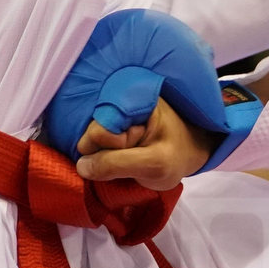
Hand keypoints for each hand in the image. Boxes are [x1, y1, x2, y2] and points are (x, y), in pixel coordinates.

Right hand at [75, 97, 217, 189]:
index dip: (112, 150)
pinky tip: (125, 154)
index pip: (98, 132)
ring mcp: (111, 115)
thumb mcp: (154, 165)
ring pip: (90, 144)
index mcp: (131, 101)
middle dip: (109, 153)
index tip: (135, 152)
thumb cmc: (175, 156)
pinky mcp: (108, 125)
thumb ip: (117, 164)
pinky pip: (93, 146)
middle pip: (90, 137)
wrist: (187, 150)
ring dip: (109, 156)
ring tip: (133, 154)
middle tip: (135, 155)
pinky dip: (107, 155)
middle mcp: (116, 102)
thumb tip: (81, 166)